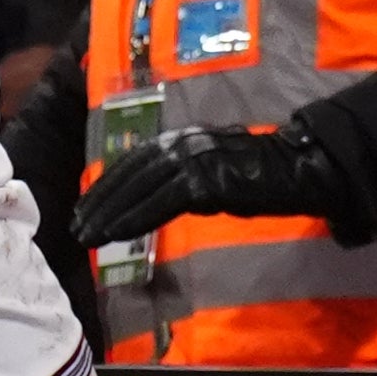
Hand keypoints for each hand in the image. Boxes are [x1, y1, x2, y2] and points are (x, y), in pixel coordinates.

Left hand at [71, 124, 355, 249]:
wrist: (301, 170)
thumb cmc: (261, 178)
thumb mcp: (212, 175)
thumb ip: (182, 181)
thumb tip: (154, 200)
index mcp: (180, 139)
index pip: (132, 162)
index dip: (106, 186)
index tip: (84, 208)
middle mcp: (180, 143)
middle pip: (128, 173)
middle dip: (99, 201)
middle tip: (76, 226)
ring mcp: (191, 159)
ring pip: (138, 188)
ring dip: (109, 214)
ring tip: (88, 236)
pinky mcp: (204, 181)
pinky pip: (160, 204)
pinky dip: (134, 219)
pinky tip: (115, 234)